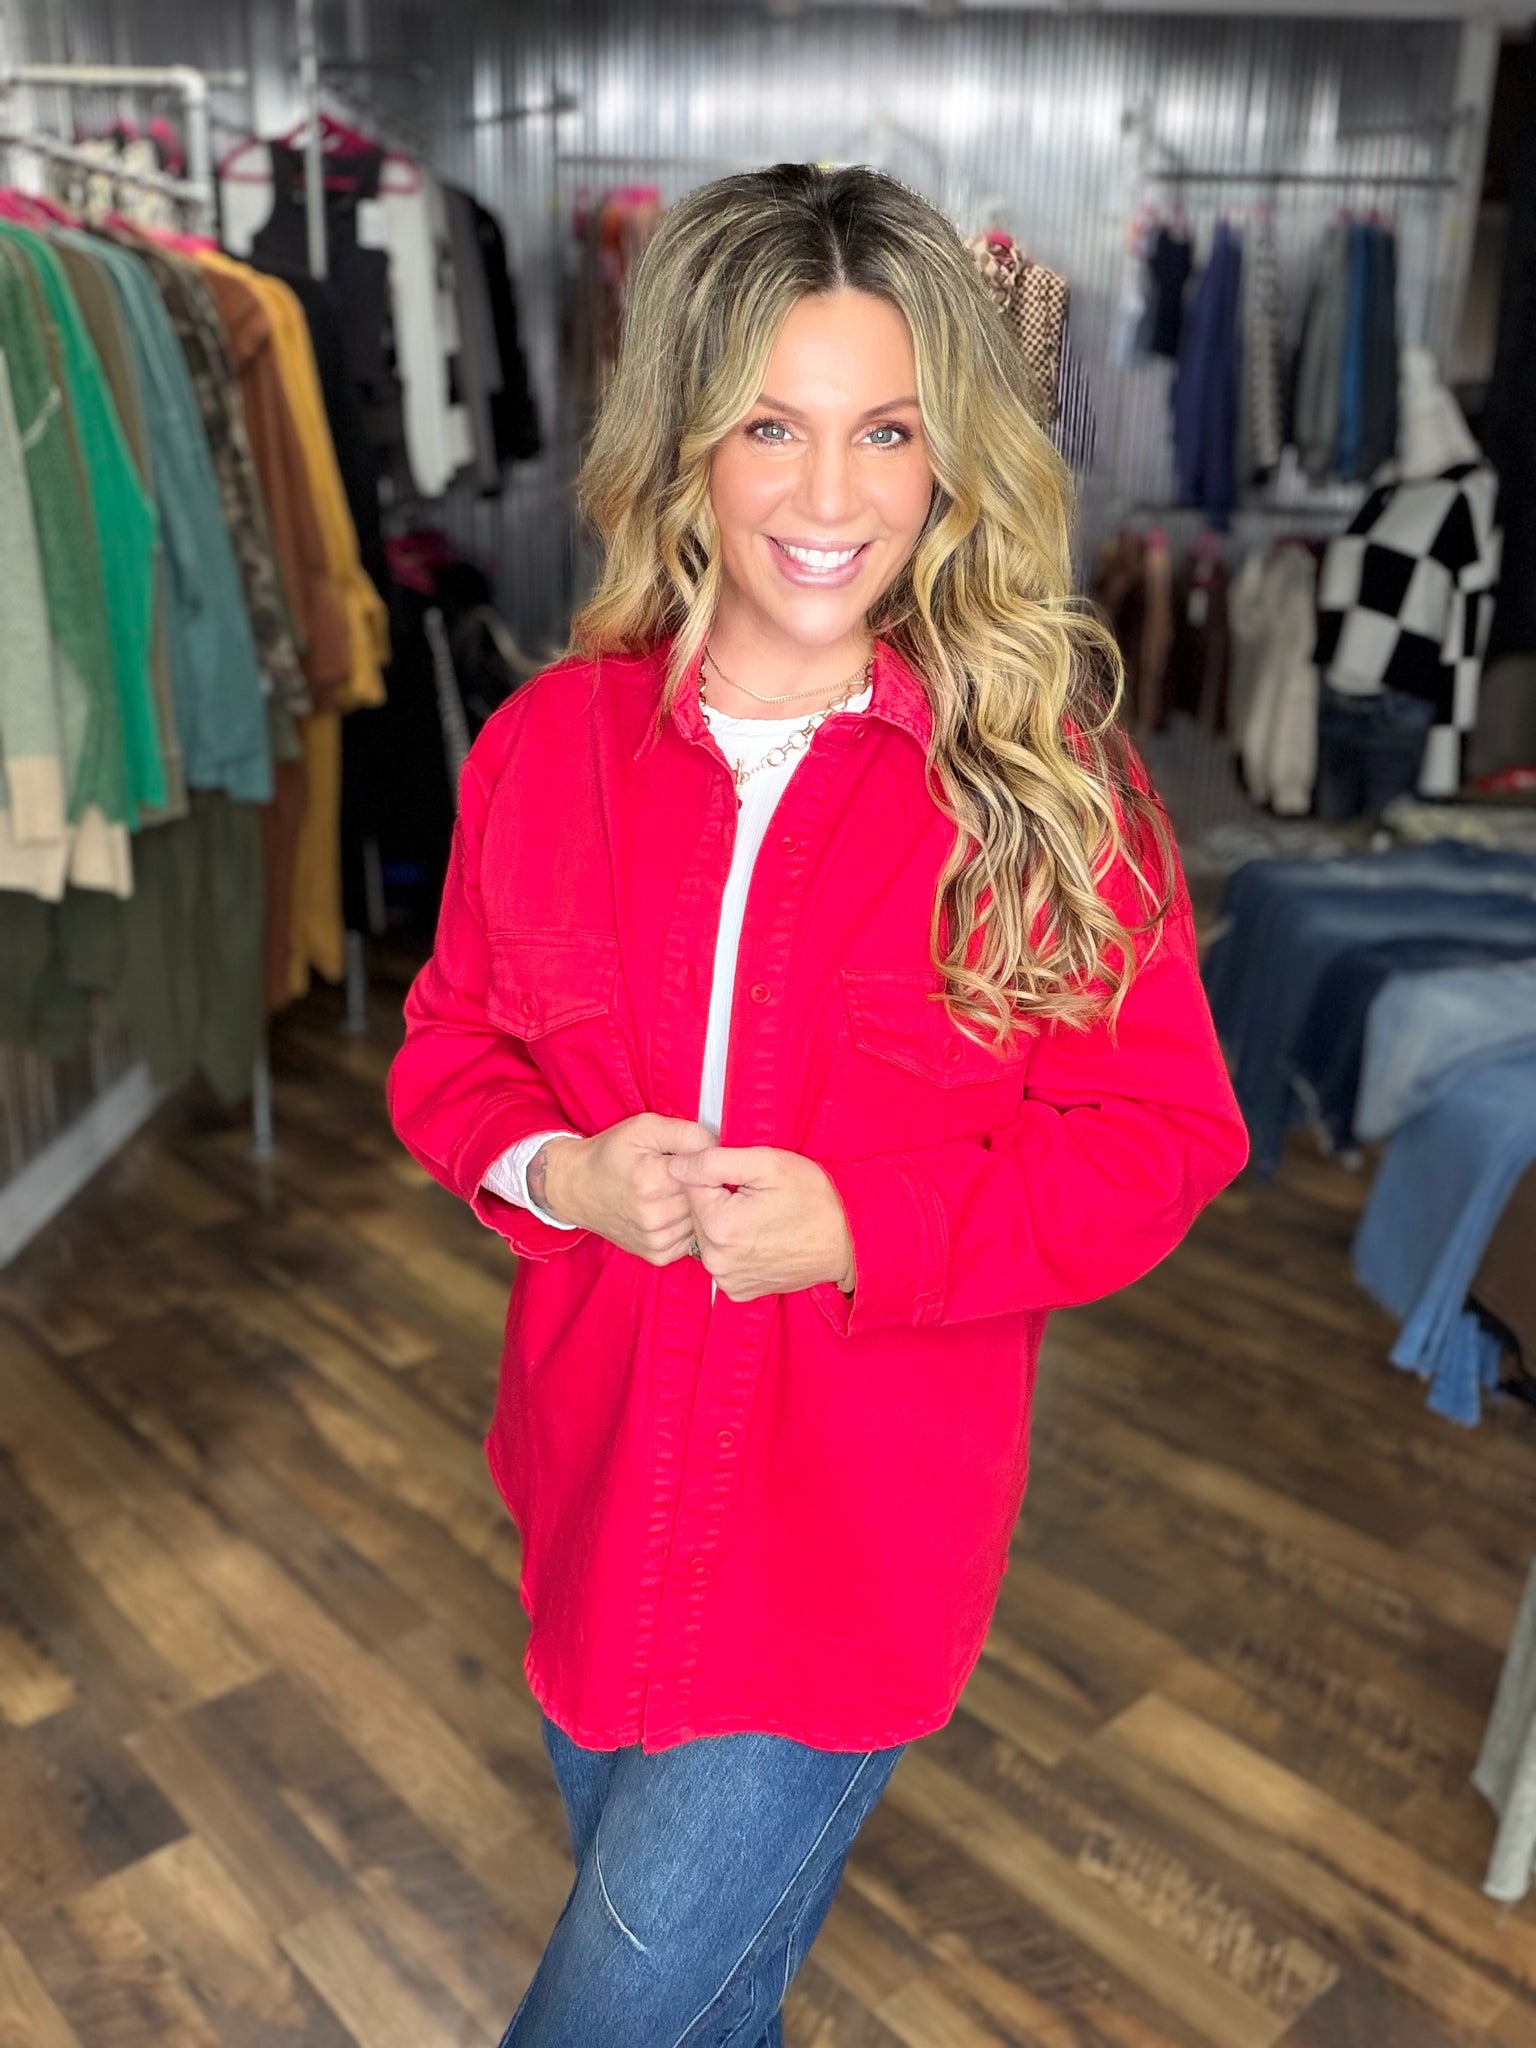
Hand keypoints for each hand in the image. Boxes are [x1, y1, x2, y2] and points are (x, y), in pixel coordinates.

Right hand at [540, 1115, 714, 1264]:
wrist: (576, 1188)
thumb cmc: (611, 1154)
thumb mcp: (645, 1128)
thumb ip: (686, 1133)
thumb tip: (720, 1146)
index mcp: (651, 1180)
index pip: (704, 1171)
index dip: (702, 1162)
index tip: (692, 1157)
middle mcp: (653, 1216)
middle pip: (705, 1198)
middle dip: (700, 1185)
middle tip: (679, 1174)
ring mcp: (655, 1240)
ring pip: (702, 1220)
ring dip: (695, 1206)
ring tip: (672, 1191)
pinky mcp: (657, 1255)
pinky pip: (692, 1238)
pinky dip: (687, 1224)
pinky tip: (670, 1210)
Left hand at [666, 1146, 854, 1301]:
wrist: (848, 1242)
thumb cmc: (814, 1198)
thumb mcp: (768, 1164)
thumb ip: (714, 1161)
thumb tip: (676, 1165)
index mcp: (719, 1226)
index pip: (690, 1183)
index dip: (716, 1172)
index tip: (746, 1177)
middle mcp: (716, 1260)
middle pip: (697, 1212)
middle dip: (720, 1198)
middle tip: (758, 1196)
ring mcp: (727, 1279)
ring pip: (707, 1235)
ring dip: (726, 1221)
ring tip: (762, 1217)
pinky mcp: (738, 1290)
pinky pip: (722, 1258)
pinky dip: (735, 1246)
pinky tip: (761, 1238)